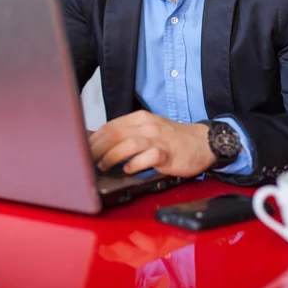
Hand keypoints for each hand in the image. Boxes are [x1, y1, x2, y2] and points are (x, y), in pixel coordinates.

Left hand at [89, 111, 215, 176]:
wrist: (203, 142)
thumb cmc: (174, 138)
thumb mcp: (149, 129)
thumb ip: (128, 134)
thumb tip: (101, 144)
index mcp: (140, 118)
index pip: (110, 125)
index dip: (94, 139)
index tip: (84, 150)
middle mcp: (147, 125)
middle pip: (114, 134)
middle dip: (97, 149)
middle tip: (87, 161)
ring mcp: (157, 138)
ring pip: (127, 144)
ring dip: (111, 157)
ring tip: (104, 166)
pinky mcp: (167, 153)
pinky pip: (146, 158)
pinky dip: (134, 165)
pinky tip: (128, 170)